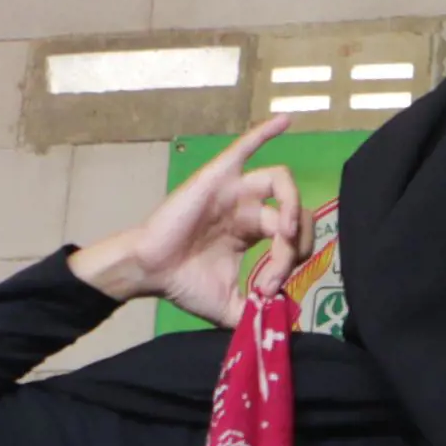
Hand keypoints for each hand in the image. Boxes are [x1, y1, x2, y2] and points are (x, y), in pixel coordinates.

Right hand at [67, 117, 302, 325]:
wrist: (151, 272)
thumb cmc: (184, 284)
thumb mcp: (231, 306)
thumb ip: (260, 312)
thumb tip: (288, 325)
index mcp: (253, 231)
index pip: (293, 238)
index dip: (290, 265)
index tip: (269, 292)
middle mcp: (248, 206)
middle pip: (293, 213)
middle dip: (294, 247)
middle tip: (275, 275)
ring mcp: (234, 189)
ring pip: (281, 181)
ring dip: (294, 205)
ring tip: (287, 233)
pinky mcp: (218, 176)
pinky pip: (245, 146)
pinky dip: (266, 131)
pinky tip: (287, 120)